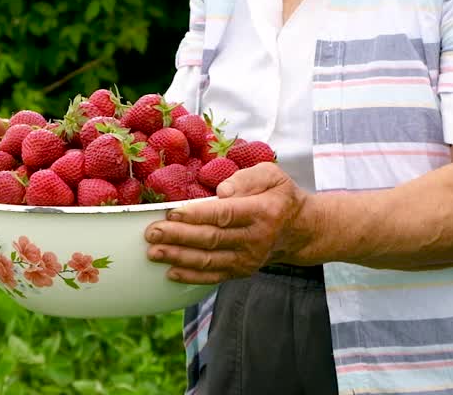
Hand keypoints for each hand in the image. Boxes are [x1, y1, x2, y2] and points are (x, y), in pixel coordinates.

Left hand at [144, 163, 312, 284]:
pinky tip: (170, 272)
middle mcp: (255, 239)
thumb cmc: (280, 197)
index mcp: (262, 212)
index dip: (197, 215)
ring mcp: (248, 259)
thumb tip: (222, 189)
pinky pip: (214, 276)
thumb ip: (248, 177)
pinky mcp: (242, 271)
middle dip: (179, 237)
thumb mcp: (273, 175)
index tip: (172, 213)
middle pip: (211, 239)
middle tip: (152, 232)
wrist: (299, 230)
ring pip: (209, 261)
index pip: (225, 214)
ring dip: (179, 258)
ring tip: (154, 252)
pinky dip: (191, 276)